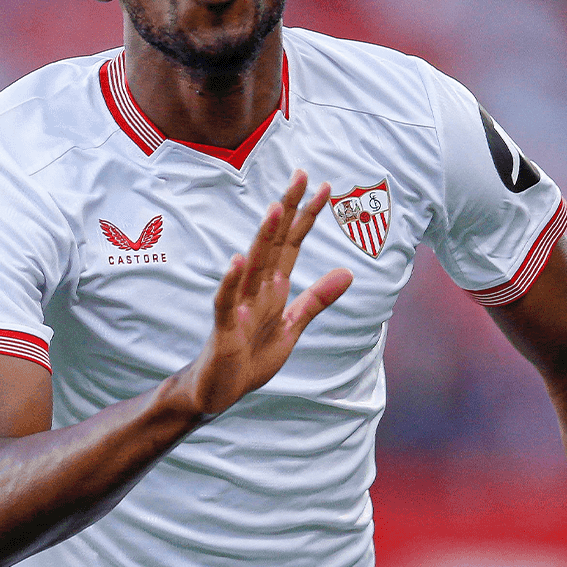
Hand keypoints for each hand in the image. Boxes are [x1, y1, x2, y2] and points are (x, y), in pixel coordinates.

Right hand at [174, 170, 352, 415]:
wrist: (218, 391)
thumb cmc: (250, 357)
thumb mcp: (292, 327)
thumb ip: (316, 300)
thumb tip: (348, 272)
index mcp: (274, 288)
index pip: (292, 244)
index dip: (308, 217)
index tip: (325, 188)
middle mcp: (256, 289)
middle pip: (273, 243)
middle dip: (288, 210)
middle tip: (302, 175)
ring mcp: (239, 307)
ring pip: (253, 266)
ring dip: (263, 238)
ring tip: (276, 208)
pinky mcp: (224, 329)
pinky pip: (226, 302)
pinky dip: (231, 282)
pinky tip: (237, 261)